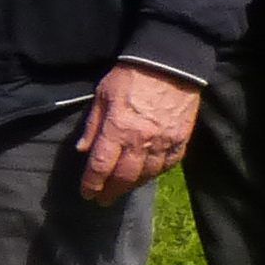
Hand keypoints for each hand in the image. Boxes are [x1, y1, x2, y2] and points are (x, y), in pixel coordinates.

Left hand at [78, 62, 202, 203]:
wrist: (169, 64)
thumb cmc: (130, 76)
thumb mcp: (103, 95)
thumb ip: (93, 124)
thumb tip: (82, 150)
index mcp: (118, 129)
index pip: (101, 166)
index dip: (92, 183)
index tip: (86, 194)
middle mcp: (142, 141)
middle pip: (124, 176)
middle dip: (111, 191)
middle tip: (102, 200)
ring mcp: (164, 143)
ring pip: (147, 175)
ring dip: (132, 186)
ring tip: (121, 190)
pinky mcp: (181, 140)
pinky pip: (168, 165)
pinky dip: (155, 174)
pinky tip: (146, 177)